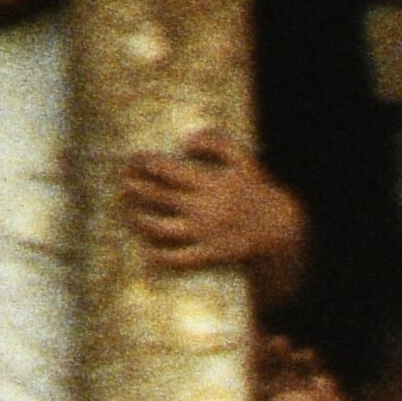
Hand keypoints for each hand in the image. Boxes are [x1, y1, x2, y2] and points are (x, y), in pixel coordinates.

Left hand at [122, 137, 310, 291]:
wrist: (278, 227)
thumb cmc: (256, 190)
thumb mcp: (242, 157)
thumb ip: (215, 141)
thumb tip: (185, 143)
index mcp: (209, 182)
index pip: (168, 170)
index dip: (145, 164)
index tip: (131, 161)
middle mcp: (202, 208)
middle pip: (159, 197)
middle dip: (136, 188)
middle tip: (123, 182)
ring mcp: (204, 233)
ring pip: (161, 227)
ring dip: (140, 219)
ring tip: (127, 211)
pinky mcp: (208, 254)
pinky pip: (178, 258)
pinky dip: (159, 256)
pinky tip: (146, 250)